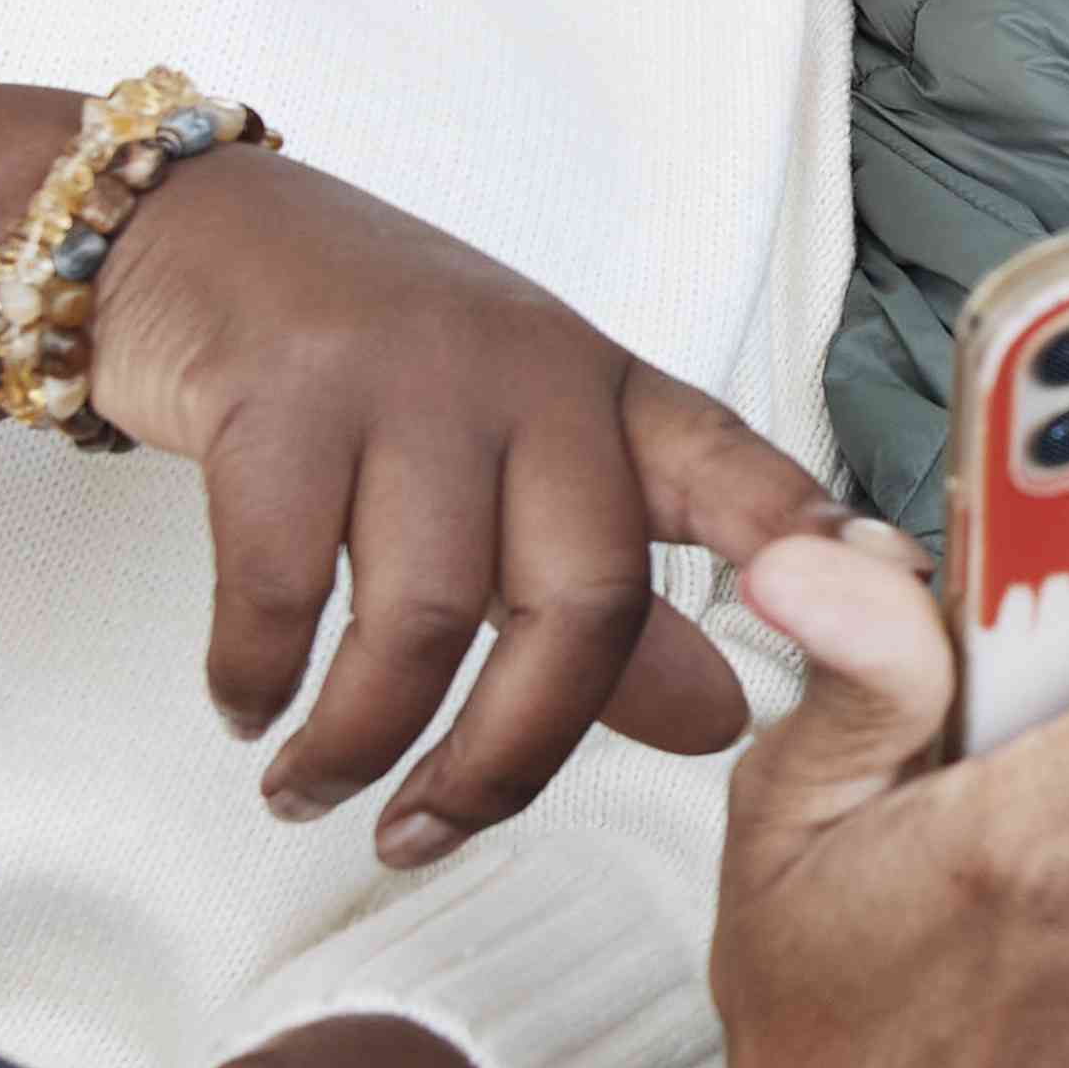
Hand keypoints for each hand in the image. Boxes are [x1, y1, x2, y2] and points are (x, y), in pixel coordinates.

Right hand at [87, 150, 834, 864]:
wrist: (191, 232)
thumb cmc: (362, 357)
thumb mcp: (504, 453)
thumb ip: (603, 594)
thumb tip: (716, 723)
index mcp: (601, 392)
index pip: (730, 470)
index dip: (803, 544)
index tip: (877, 602)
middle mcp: (526, 374)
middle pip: (582, 600)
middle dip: (507, 757)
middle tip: (430, 834)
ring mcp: (406, 374)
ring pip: (428, 613)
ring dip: (359, 742)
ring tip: (310, 791)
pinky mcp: (282, 389)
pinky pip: (281, 580)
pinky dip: (259, 674)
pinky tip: (246, 705)